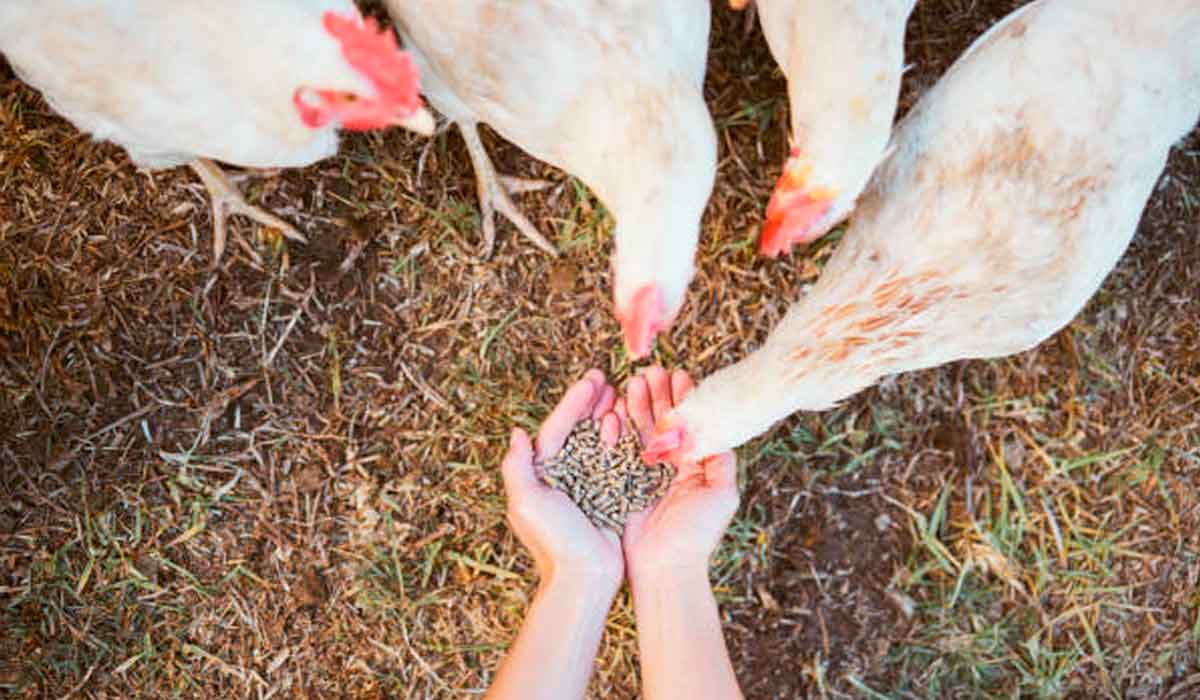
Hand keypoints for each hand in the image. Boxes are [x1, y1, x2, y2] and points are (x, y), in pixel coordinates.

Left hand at [501, 369, 623, 588]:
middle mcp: (563, 476)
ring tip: (622, 391)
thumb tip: (517, 433)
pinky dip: (624, 439)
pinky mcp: (609, 494)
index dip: (573, 402)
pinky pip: (617, 460)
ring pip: (597, 440)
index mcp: (541, 474)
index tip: (591, 380)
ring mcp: (587, 484)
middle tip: (605, 377)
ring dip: (608, 414)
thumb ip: (517, 468)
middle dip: (590, 402)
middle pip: (577, 429)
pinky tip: (633, 423)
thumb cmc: (553, 543)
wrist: (583, 580)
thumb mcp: (527, 504)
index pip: (557, 428)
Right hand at [619, 367, 738, 580]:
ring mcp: (646, 473)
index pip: (691, 424)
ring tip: (635, 381)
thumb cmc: (697, 536)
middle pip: (665, 421)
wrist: (664, 569)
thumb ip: (722, 459)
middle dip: (659, 395)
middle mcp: (671, 466)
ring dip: (640, 404)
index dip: (685, 399)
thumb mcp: (722, 494)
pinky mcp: (624, 482)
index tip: (679, 375)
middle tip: (652, 371)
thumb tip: (721, 425)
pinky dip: (620, 426)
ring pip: (642, 429)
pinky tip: (619, 405)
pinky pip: (622, 448)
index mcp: (696, 466)